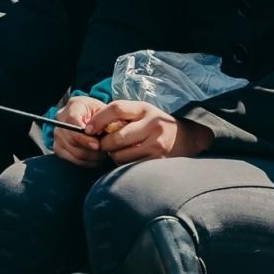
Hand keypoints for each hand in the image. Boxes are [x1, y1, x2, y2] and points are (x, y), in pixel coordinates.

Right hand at [49, 95, 106, 168]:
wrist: (92, 117)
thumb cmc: (100, 114)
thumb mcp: (105, 111)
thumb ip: (103, 121)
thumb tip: (102, 135)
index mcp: (74, 105)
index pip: (72, 121)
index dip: (84, 136)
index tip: (97, 145)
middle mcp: (61, 118)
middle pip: (72, 139)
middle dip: (90, 149)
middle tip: (104, 151)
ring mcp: (58, 133)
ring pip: (73, 151)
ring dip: (90, 157)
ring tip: (102, 155)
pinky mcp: (58, 146)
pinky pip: (71, 159)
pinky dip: (84, 162)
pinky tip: (94, 159)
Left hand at [91, 100, 211, 163]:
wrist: (185, 137)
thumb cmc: (155, 124)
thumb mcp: (142, 112)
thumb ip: (122, 116)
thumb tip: (93, 127)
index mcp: (145, 108)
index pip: (116, 109)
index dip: (98, 119)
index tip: (87, 129)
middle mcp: (152, 124)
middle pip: (116, 137)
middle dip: (104, 144)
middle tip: (102, 146)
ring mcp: (157, 143)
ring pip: (121, 155)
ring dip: (113, 156)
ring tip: (117, 152)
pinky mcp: (158, 160)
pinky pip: (131, 165)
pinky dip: (124, 164)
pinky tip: (128, 159)